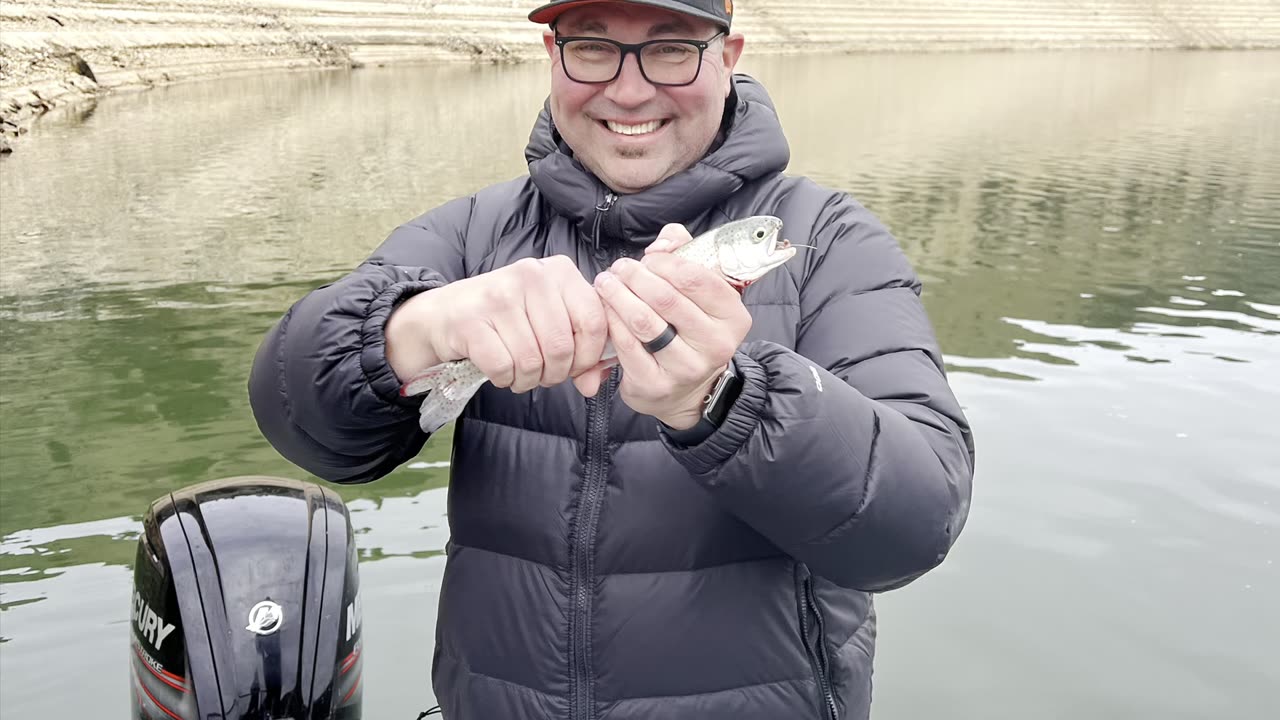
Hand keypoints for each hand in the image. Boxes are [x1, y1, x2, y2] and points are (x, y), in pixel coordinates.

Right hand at [385, 256, 610, 395]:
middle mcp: (531, 276)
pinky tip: (501, 371)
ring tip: (519, 372)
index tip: (575, 366)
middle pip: (562, 347)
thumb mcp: (548, 321)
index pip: (594, 321)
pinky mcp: (471, 320)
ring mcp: (499, 295)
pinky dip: (504, 379)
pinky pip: (503, 367)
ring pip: (532, 361)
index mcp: (559, 271)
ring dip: (528, 380)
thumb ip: (580, 351)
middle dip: (555, 374)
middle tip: (542, 375)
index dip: (588, 356)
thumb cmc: (506, 319)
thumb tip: (593, 386)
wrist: (444, 314)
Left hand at [588, 224, 751, 428]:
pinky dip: (612, 322)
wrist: (686, 391)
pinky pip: (627, 345)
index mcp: (733, 316)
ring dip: (618, 296)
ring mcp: (687, 368)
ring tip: (605, 283)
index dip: (665, 262)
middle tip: (619, 268)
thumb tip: (664, 242)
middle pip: (666, 298)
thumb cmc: (689, 329)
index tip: (647, 259)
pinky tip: (605, 311)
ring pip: (644, 321)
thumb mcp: (699, 293)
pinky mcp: (657, 385)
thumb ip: (685, 254)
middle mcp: (716, 344)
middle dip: (635, 276)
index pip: (696, 278)